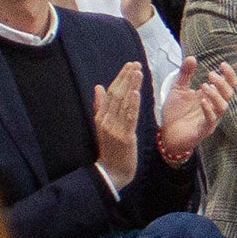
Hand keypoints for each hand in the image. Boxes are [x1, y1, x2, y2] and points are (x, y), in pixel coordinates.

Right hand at [91, 62, 142, 192]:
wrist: (112, 173)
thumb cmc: (110, 148)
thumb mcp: (103, 126)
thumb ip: (100, 107)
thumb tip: (98, 87)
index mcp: (101, 118)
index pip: (111, 93)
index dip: (120, 78)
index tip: (129, 65)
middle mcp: (106, 121)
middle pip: (117, 96)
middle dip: (127, 78)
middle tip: (136, 64)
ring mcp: (115, 129)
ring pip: (123, 104)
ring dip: (131, 86)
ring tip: (138, 72)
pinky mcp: (125, 137)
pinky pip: (129, 118)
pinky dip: (132, 105)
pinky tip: (136, 93)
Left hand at [154, 58, 236, 161]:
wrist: (166, 134)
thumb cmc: (175, 112)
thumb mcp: (177, 89)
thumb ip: (185, 74)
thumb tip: (191, 57)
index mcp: (212, 96)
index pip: (229, 84)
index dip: (229, 74)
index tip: (222, 64)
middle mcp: (215, 107)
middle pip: (229, 93)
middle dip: (222, 83)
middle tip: (210, 75)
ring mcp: (211, 119)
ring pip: (223, 106)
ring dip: (216, 95)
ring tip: (204, 87)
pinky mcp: (204, 130)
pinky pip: (211, 120)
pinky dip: (209, 110)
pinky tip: (202, 101)